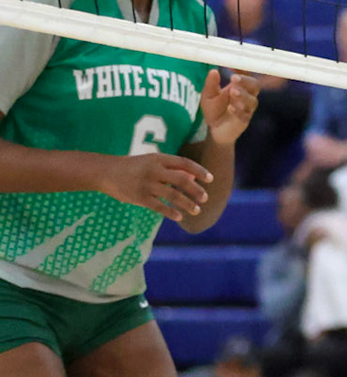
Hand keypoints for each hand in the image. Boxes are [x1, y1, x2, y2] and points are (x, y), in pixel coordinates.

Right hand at [94, 152, 211, 220]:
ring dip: (187, 204)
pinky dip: (171, 213)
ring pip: (173, 195)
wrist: (105, 172)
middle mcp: (154, 170)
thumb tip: (194, 176)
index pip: (184, 163)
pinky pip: (159, 207)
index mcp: (158, 159)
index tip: (211, 179)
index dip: (199, 170)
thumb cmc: (134, 166)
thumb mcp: (152, 162)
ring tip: (197, 210)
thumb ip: (172, 168)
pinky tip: (179, 217)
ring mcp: (146, 184)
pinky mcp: (139, 197)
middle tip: (205, 198)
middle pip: (182, 180)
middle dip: (196, 190)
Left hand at [200, 69, 260, 145]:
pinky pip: (245, 115)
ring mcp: (246, 109)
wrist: (215, 129)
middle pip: (255, 86)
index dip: (242, 70)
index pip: (246, 75)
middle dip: (246, 81)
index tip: (232, 66)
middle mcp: (246, 96)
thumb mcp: (208, 95)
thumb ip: (211, 84)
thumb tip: (214, 71)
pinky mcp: (244, 121)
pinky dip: (238, 111)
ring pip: (252, 101)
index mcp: (240, 87)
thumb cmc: (214, 109)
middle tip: (234, 79)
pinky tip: (231, 108)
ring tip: (232, 92)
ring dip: (243, 95)